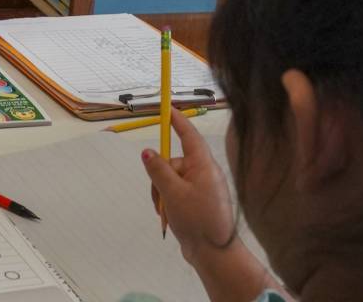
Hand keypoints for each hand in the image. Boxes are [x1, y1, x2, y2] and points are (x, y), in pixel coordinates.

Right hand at [141, 111, 236, 265]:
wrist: (214, 254)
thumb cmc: (198, 220)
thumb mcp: (173, 193)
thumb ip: (158, 170)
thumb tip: (148, 152)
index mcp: (203, 165)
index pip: (189, 135)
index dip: (177, 121)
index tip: (167, 108)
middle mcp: (205, 173)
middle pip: (173, 162)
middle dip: (160, 176)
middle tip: (159, 196)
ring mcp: (202, 188)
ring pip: (172, 180)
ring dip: (162, 193)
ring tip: (165, 211)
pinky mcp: (198, 202)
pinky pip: (177, 193)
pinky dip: (169, 201)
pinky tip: (169, 216)